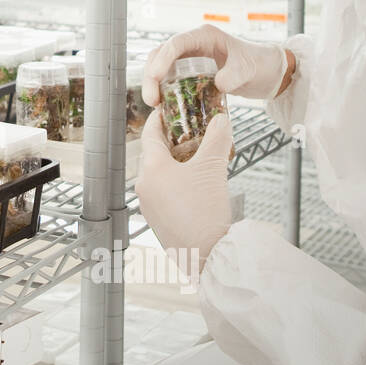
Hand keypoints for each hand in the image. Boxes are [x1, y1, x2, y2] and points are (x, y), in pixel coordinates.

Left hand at [134, 110, 233, 273]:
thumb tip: (222, 119)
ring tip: (195, 158)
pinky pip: (162, 193)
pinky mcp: (157, 221)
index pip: (150, 135)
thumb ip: (217, 139)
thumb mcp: (213, 168)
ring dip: (174, 164)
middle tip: (188, 132)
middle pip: (153, 155)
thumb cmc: (205, 210)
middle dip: (170, 142)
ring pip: (158, 175)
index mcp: (151, 169)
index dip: (159, 120)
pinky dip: (175, 183)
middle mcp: (144, 186)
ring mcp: (148, 205)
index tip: (166, 110)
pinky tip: (194, 185)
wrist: (207, 254)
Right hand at [142, 23, 289, 106]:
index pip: (175, 44)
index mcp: (204, 36)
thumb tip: (217, 83)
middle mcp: (192, 45)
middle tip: (152, 98)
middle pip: (160, 55)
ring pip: (160, 66)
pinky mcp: (189, 72)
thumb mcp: (248, 68)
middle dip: (151, 75)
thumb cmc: (259, 64)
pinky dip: (163, 90)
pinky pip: (169, 79)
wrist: (266, 73)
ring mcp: (189, 58)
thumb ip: (234, 74)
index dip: (162, 59)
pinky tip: (163, 105)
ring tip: (154, 103)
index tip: (155, 77)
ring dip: (153, 83)